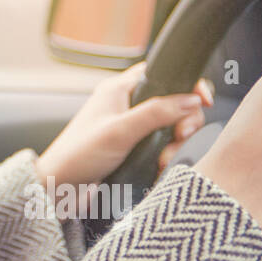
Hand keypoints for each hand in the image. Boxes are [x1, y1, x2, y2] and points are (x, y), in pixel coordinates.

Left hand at [34, 61, 213, 203]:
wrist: (59, 188)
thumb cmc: (78, 155)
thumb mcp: (119, 131)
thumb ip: (155, 113)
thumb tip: (190, 100)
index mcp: (119, 89)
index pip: (160, 72)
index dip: (185, 82)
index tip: (202, 100)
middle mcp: (126, 105)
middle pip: (172, 101)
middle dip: (184, 119)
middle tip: (182, 135)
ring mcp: (130, 127)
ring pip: (169, 126)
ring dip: (176, 142)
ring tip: (165, 157)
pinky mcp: (133, 148)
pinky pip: (161, 145)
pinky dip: (166, 154)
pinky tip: (161, 165)